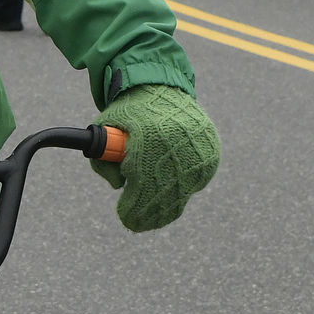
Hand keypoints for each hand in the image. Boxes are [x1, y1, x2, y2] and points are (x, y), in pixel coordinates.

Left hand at [92, 83, 219, 232]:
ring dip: (165, 208)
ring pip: (182, 193)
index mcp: (150, 136)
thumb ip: (102, 161)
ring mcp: (198, 149)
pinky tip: (167, 194)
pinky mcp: (211, 154)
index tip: (126, 218)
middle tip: (134, 224)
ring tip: (150, 216)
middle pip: (164, 194)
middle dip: (147, 214)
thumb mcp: (104, 130)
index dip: (134, 206)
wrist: (163, 89)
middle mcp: (179, 143)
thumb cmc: (128, 114)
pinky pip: (194, 183)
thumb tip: (119, 186)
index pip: (144, 183)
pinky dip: (180, 193)